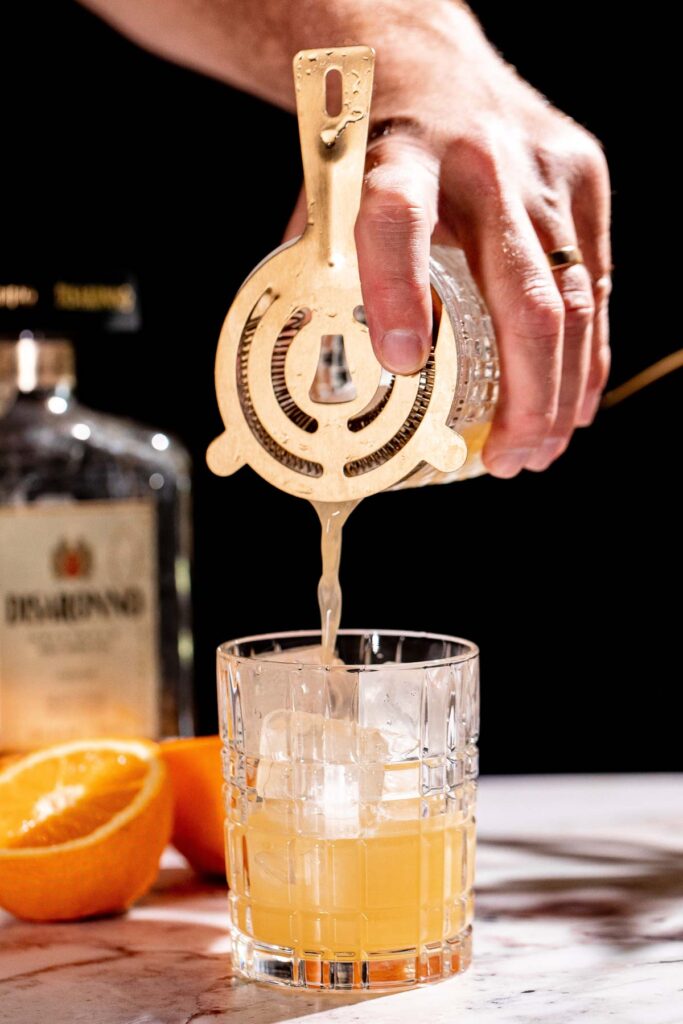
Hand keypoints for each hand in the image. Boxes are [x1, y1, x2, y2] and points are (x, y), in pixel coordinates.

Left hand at [285, 3, 611, 476]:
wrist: (430, 65)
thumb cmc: (374, 150)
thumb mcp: (328, 203)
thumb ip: (323, 283)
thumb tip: (321, 383)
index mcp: (396, 161)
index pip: (396, 223)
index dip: (400, 295)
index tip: (403, 365)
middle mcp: (478, 162)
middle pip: (520, 295)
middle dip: (522, 396)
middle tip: (506, 460)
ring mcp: (543, 169)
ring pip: (574, 300)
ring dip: (559, 391)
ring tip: (536, 450)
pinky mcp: (584, 175)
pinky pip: (598, 281)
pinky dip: (587, 354)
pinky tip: (571, 403)